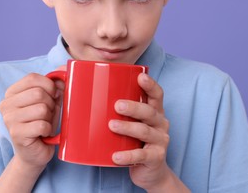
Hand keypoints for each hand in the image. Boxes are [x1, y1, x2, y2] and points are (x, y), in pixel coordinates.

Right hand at [0, 73, 63, 168]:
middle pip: (39, 93)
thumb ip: (56, 85)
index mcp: (12, 92)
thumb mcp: (51, 101)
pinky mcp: (16, 134)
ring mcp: (9, 119)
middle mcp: (6, 104)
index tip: (53, 96)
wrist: (36, 152)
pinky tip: (43, 133)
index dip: (50, 86)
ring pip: (42, 109)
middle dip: (51, 104)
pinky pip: (42, 125)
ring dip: (50, 118)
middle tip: (48, 115)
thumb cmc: (44, 123)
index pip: (33, 77)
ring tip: (45, 124)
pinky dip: (49, 129)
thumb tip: (65, 72)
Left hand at [109, 73, 188, 191]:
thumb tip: (86, 96)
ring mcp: (160, 141)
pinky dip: (128, 156)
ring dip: (128, 128)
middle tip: (117, 105)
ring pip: (145, 131)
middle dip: (134, 107)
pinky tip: (115, 156)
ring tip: (111, 126)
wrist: (150, 171)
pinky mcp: (156, 157)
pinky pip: (141, 156)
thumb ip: (120, 112)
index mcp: (155, 112)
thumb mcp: (133, 124)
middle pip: (150, 112)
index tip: (140, 76)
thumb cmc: (136, 142)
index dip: (150, 84)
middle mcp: (161, 124)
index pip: (157, 95)